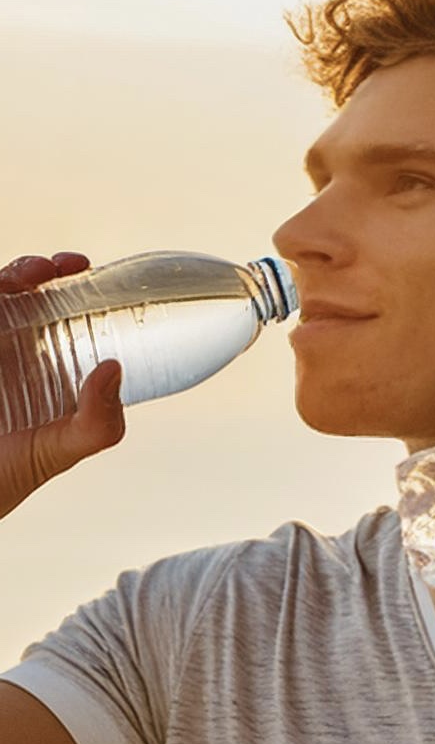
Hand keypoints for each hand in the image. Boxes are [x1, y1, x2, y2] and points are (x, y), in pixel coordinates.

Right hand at [0, 253, 124, 520]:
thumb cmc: (8, 476)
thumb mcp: (60, 451)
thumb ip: (97, 424)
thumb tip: (113, 370)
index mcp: (41, 365)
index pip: (58, 311)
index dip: (71, 284)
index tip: (86, 269)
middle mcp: (9, 350)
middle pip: (24, 291)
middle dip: (41, 269)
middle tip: (62, 267)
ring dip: (14, 273)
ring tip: (28, 275)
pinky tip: (3, 292)